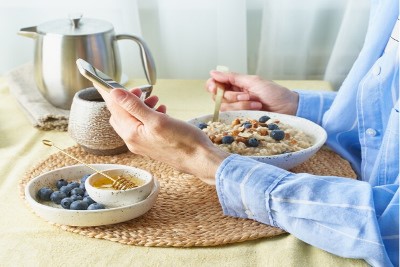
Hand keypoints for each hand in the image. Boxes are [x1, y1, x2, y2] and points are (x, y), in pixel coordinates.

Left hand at [95, 86, 228, 184]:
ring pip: (135, 120)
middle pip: (122, 115)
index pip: (114, 109)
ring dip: (142, 107)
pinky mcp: (153, 144)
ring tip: (155, 100)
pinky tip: (162, 111)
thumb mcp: (157, 120)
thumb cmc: (183, 142)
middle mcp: (134, 140)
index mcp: (131, 134)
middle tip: (141, 91)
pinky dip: (150, 116)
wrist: (200, 160)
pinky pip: (145, 127)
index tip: (117, 83)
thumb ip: (134, 106)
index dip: (115, 94)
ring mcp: (143, 144)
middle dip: (129, 100)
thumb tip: (115, 94)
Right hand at [206, 71, 298, 114]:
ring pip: (225, 108)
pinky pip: (232, 117)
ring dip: (241, 104)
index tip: (216, 87)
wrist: (288, 108)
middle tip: (247, 95)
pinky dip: (244, 111)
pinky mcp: (241, 120)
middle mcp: (233, 97)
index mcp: (235, 84)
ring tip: (256, 103)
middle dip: (232, 96)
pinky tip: (256, 109)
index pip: (214, 84)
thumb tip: (212, 72)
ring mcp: (237, 109)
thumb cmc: (274, 93)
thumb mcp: (253, 81)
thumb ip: (232, 77)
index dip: (212, 86)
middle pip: (217, 97)